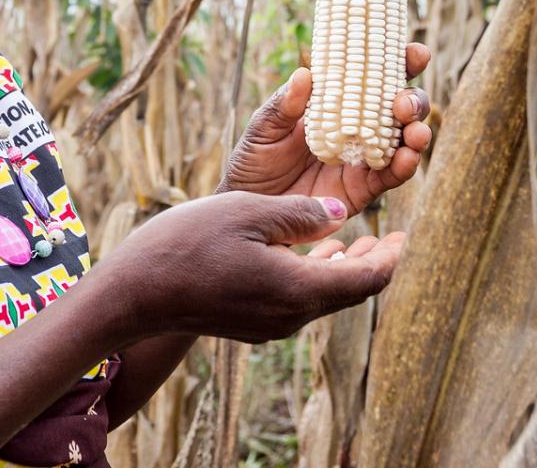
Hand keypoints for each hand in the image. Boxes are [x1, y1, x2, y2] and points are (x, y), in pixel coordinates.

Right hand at [95, 191, 404, 343]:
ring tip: (352, 239)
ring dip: (341, 268)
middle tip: (388, 235)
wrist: (132, 294)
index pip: (367, 281)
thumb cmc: (186, 245)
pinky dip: (313, 275)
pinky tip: (306, 252)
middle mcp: (291, 316)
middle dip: (372, 262)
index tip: (404, 232)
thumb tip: (341, 216)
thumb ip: (301, 215)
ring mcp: (269, 325)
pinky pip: (296, 300)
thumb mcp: (248, 212)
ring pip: (322, 297)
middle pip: (349, 293)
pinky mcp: (249, 323)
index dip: (391, 256)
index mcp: (299, 290)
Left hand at [216, 44, 433, 216]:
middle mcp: (356, 126)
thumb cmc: (254, 160)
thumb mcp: (264, 128)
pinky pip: (391, 176)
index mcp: (335, 102)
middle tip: (403, 104)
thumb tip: (304, 74)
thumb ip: (284, 105)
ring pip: (403, 139)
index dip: (398, 62)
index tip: (414, 53)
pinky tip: (407, 158)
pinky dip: (404, 166)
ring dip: (416, 132)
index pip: (372, 76)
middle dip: (412, 100)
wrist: (249, 206)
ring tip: (416, 132)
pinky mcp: (363, 189)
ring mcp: (363, 157)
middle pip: (398, 107)